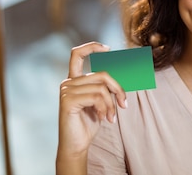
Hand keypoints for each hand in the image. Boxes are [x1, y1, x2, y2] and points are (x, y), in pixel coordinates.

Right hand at [56, 42, 126, 170]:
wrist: (77, 145)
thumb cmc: (89, 123)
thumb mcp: (100, 101)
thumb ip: (105, 86)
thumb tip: (125, 72)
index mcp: (74, 80)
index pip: (77, 54)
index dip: (92, 47)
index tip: (108, 48)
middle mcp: (68, 82)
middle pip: (102, 74)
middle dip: (117, 89)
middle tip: (123, 104)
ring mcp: (66, 90)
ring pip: (101, 87)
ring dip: (111, 104)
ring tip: (111, 117)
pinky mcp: (68, 100)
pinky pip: (96, 97)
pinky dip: (105, 108)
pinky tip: (103, 118)